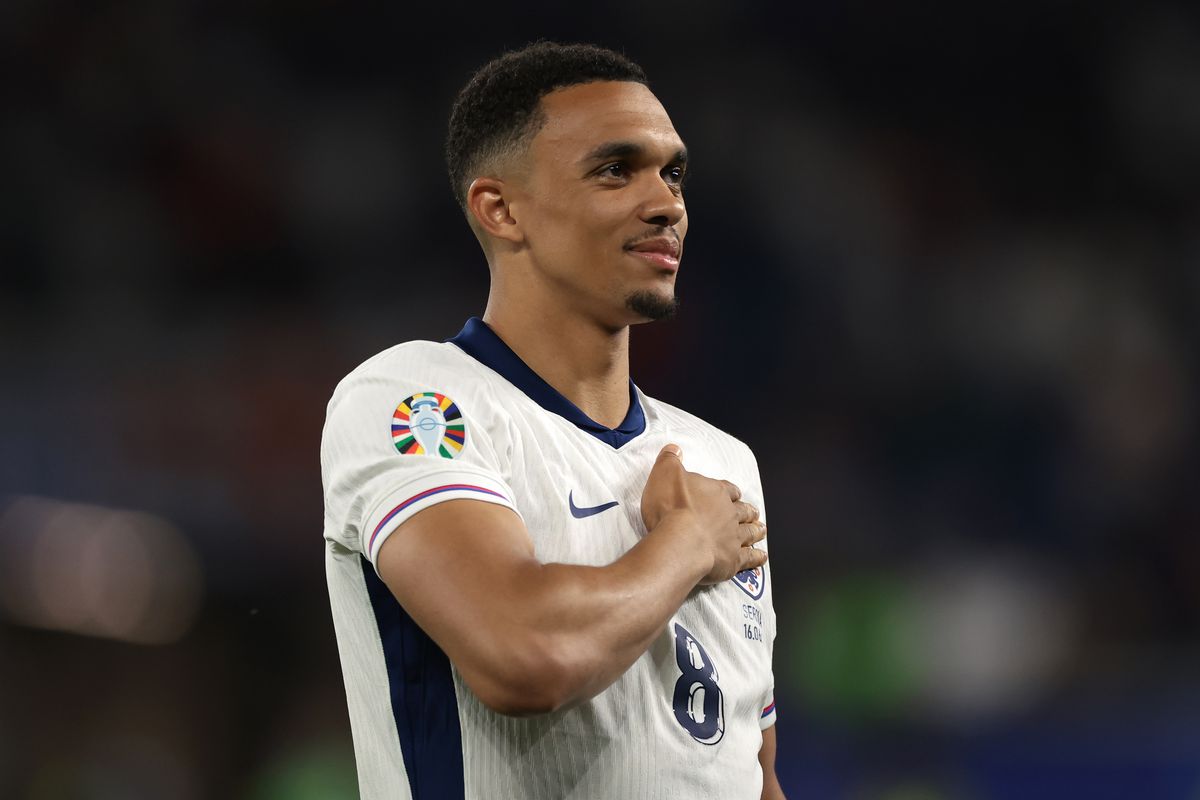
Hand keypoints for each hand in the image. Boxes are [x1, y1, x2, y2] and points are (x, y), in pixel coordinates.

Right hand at [640, 444, 767, 583]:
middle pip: (742, 510)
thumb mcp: (664, 475)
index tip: (734, 493)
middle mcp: (728, 513)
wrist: (680, 542)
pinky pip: (749, 558)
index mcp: (715, 492)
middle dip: (747, 511)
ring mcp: (733, 537)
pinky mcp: (733, 560)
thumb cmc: (670, 509)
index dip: (730, 491)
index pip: (727, 489)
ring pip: (749, 532)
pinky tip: (762, 556)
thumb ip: (670, 461)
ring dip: (756, 530)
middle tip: (753, 512)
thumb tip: (674, 449)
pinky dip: (757, 557)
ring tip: (761, 530)